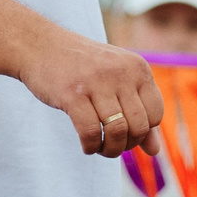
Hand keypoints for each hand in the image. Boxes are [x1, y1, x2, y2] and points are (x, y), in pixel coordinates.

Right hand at [20, 27, 164, 159]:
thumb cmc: (82, 67)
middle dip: (126, 145)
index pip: (156, 115)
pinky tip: (87, 146)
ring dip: (110, 150)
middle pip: (139, 127)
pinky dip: (91, 147)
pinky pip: (91, 133)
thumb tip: (155, 151)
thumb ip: (138, 113)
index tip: (126, 132)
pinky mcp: (72, 94)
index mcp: (137, 68)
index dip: (143, 132)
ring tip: (100, 148)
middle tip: (112, 144)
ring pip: (117, 132)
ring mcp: (96, 82)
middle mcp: (121, 72)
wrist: (40, 45)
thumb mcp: (116, 83)